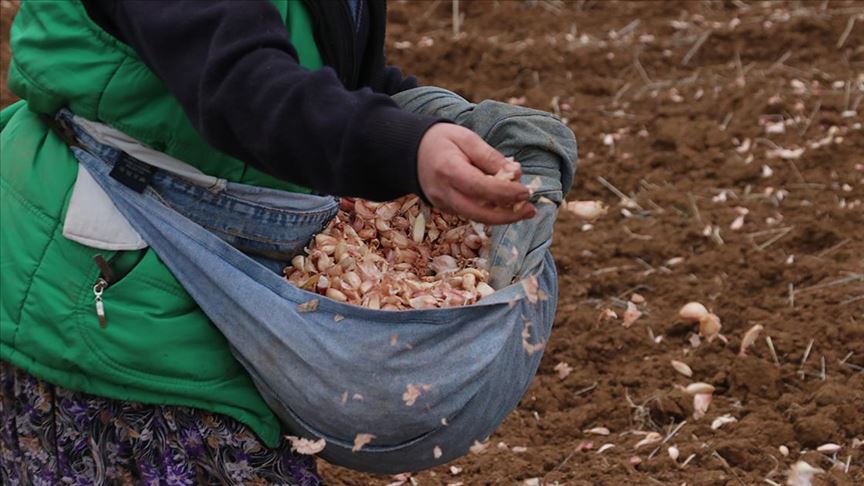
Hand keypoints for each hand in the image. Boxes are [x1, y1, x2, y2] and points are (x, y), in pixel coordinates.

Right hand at [417, 123, 535, 224]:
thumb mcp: (467, 139)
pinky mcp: (445, 209)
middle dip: (508, 216)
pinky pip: (470, 213)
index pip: (481, 188)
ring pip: (476, 217)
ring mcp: (443, 204)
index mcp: (449, 170)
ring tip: (524, 209)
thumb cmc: (442, 141)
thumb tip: (515, 173)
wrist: (411, 152)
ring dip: (502, 216)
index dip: (506, 192)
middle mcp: (444, 192)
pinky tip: (505, 204)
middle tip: (531, 210)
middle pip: (479, 213)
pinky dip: (490, 211)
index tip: (526, 191)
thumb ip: (490, 157)